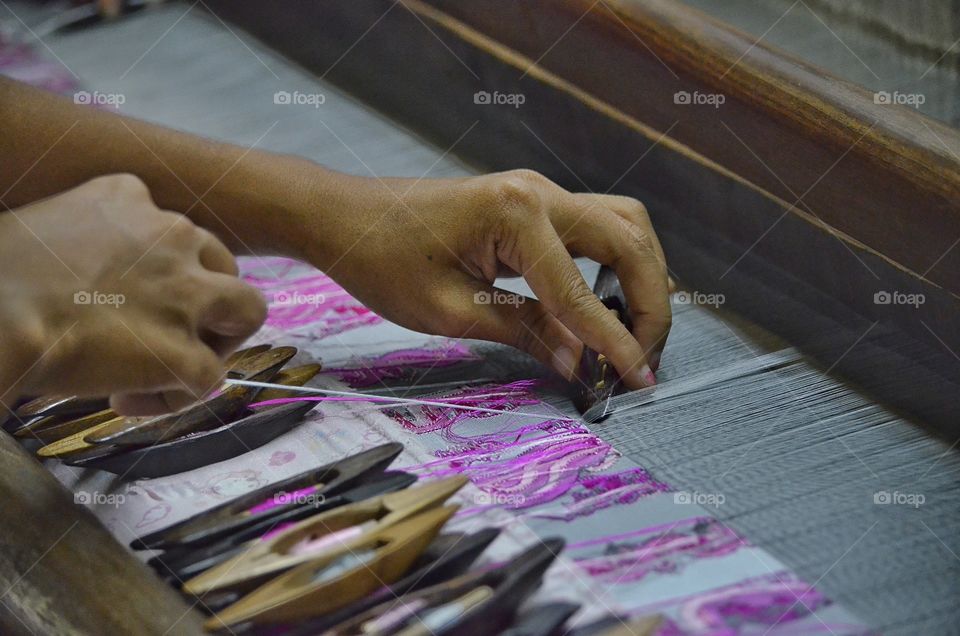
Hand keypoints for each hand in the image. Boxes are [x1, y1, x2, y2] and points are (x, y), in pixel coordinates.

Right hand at [0, 175, 265, 414]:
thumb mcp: (45, 223)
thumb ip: (88, 237)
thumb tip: (93, 276)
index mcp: (130, 198)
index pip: (173, 231)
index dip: (158, 270)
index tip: (120, 299)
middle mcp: (172, 236)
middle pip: (224, 266)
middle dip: (205, 302)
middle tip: (167, 331)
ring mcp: (187, 294)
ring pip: (248, 311)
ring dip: (218, 340)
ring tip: (174, 363)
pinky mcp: (183, 351)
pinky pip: (208, 378)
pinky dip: (173, 396)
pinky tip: (124, 400)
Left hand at [308, 169, 670, 388]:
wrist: (347, 217)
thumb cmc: (382, 262)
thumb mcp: (450, 311)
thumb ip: (525, 332)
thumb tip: (582, 365)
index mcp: (515, 214)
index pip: (582, 291)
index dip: (616, 342)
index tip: (640, 382)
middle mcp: (539, 191)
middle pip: (630, 242)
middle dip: (650, 304)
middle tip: (643, 359)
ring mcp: (540, 191)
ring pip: (625, 226)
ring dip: (642, 278)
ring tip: (632, 334)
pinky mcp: (534, 202)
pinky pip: (599, 228)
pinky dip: (616, 266)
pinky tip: (605, 305)